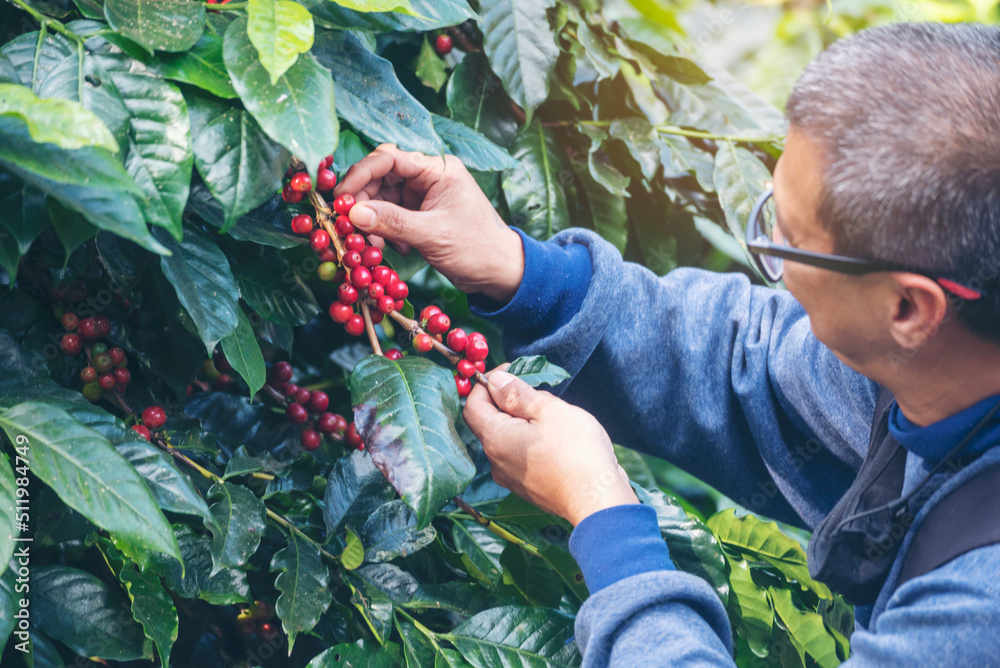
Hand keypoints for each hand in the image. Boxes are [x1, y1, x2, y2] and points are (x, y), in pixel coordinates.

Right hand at [333, 144, 523, 302]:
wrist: (500, 272)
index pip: (389, 158)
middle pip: (381, 176)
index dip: (361, 175)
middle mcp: (429, 176)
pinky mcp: (420, 214)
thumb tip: (352, 213)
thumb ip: (392, 221)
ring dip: (373, 219)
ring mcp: (424, 195)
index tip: (341, 198)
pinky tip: (394, 247)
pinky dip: (385, 229)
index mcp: (438, 169)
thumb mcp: (432, 235)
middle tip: (352, 227)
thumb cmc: (476, 248)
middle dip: (364, 201)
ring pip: (382, 197)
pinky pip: (391, 214)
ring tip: (375, 242)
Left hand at [463, 365, 638, 525]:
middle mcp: (496, 461)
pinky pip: (521, 456)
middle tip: (540, 392)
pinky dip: (532, 440)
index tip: (511, 370)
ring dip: (524, 421)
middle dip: (510, 401)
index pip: (472, 404)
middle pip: (490, 421)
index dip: (486, 383)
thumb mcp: (548, 409)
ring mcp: (511, 478)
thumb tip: (495, 380)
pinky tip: (558, 439)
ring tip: (554, 416)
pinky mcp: (528, 488)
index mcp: (495, 438)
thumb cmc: (576, 451)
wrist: (598, 500)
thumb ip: (517, 393)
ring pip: (508, 438)